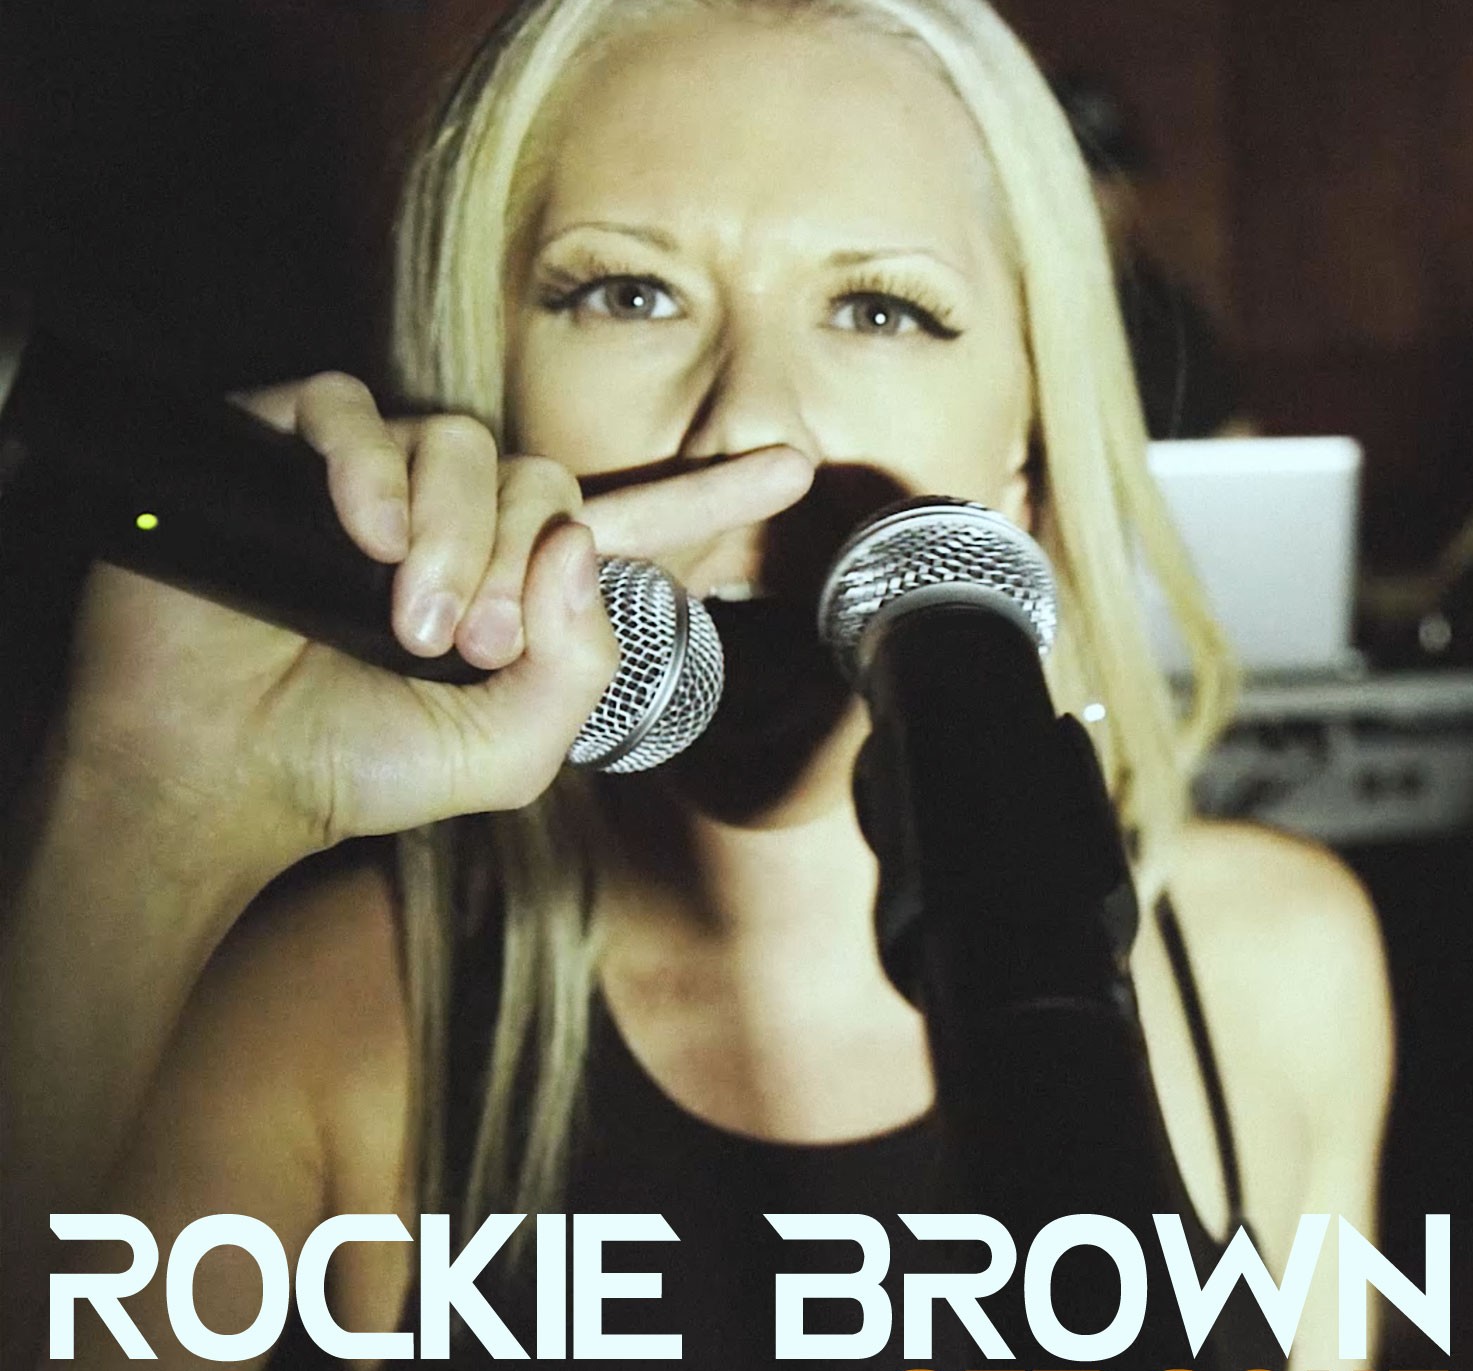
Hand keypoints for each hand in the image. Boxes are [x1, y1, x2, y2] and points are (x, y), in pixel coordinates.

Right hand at [58, 372, 813, 856]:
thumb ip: (578, 672)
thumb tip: (580, 543)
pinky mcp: (292, 450)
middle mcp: (458, 524)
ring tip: (410, 617)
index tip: (794, 465)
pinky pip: (354, 412)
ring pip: (459, 443)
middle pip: (541, 480)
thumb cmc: (360, 766)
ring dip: (452, 535)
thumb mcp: (506, 751)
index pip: (625, 525)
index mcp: (517, 587)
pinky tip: (362, 533)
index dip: (709, 497)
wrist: (219, 771)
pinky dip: (371, 466)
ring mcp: (376, 484)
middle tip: (472, 641)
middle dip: (520, 563)